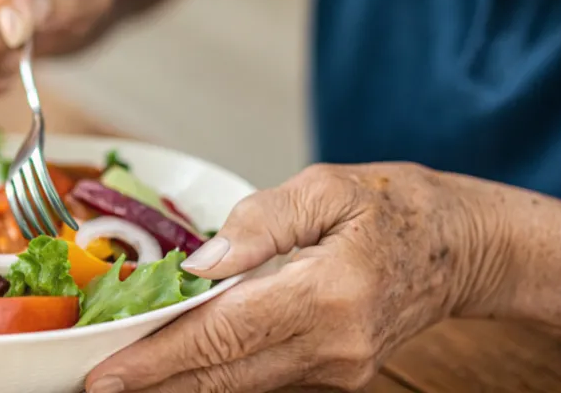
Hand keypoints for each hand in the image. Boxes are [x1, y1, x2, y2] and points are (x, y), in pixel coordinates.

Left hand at [86, 163, 509, 392]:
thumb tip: (202, 262)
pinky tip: (181, 365)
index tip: (107, 374)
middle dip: (156, 382)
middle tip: (95, 382)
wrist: (465, 246)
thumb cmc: (398, 206)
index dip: (159, 357)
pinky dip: (218, 375)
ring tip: (127, 373)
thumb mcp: (329, 187)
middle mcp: (332, 346)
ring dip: (182, 383)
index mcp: (327, 294)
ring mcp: (337, 369)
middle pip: (225, 374)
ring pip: (241, 385)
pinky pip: (264, 379)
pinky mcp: (337, 374)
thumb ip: (262, 221)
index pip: (224, 333)